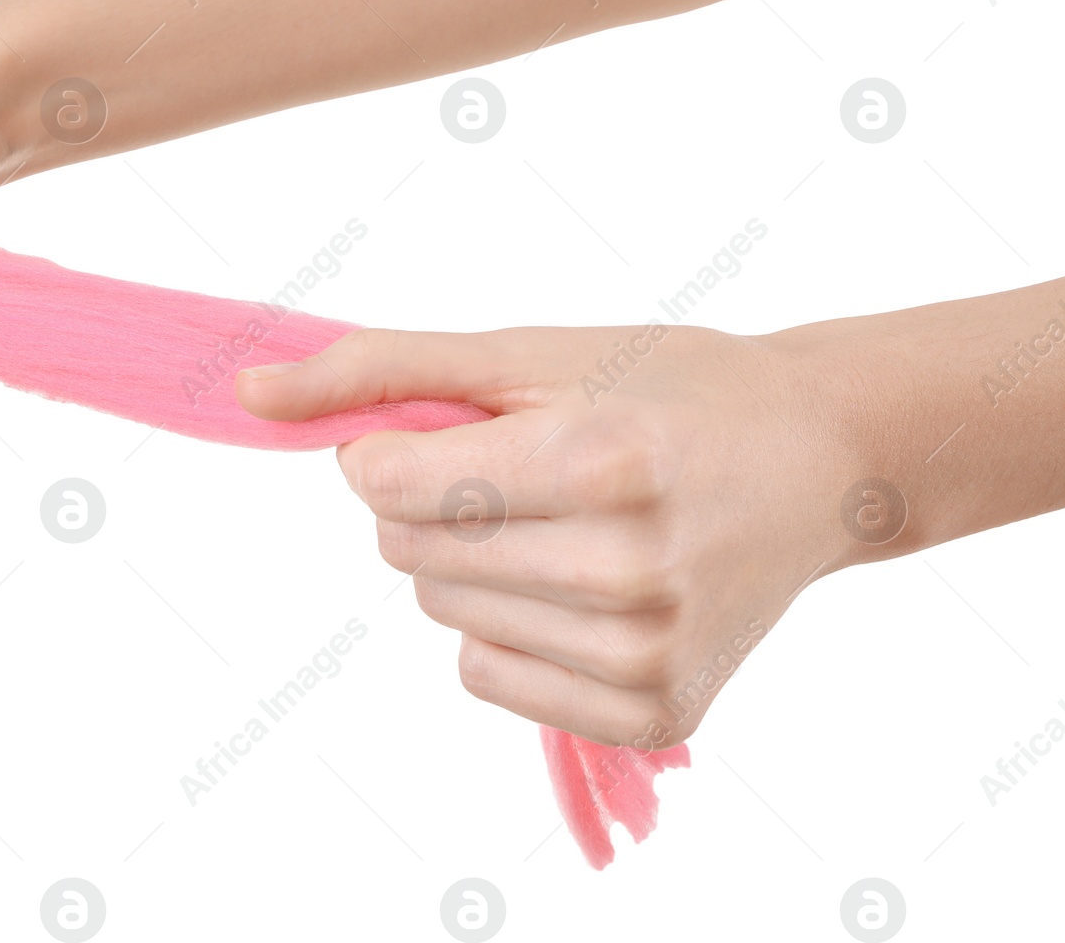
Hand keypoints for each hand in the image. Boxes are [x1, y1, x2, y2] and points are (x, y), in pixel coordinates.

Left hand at [237, 324, 871, 747]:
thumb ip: (377, 367)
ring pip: (442, 612)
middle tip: (525, 472)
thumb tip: (249, 390)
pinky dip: (503, 627)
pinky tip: (576, 585)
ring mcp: (646, 655)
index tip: (447, 431)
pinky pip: (484, 674)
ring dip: (468, 563)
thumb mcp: (525, 352)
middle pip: (407, 553)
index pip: (390, 484)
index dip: (391, 451)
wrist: (815, 458)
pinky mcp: (654, 711)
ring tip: (562, 522)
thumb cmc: (664, 390)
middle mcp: (629, 572)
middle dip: (434, 503)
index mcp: (601, 463)